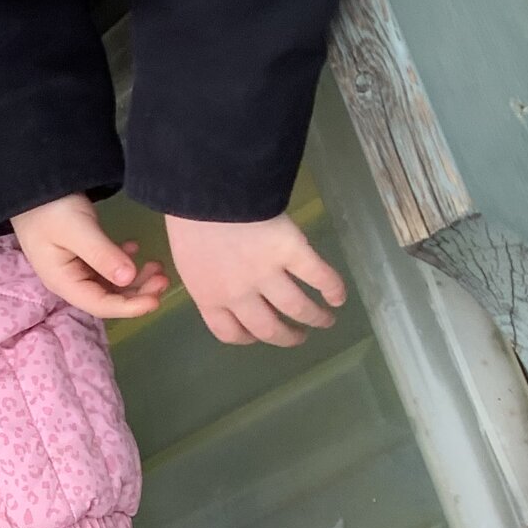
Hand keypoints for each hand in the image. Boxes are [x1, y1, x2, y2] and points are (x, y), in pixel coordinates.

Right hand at [10, 194, 168, 320]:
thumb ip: (103, 254)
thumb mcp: (78, 229)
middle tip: (163, 278)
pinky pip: (106, 268)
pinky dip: (124, 262)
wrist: (32, 184)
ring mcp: (74, 268)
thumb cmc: (49, 208)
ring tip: (156, 265)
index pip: (100, 304)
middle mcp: (69, 280)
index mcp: (63, 281)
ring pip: (109, 284)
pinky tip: (135, 248)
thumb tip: (129, 278)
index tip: (157, 300)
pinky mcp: (80, 254)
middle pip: (107, 298)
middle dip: (137, 293)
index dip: (129, 307)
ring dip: (135, 279)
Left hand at [164, 211, 345, 346]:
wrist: (206, 189)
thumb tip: (221, 279)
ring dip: (315, 318)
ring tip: (326, 320)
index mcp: (208, 296)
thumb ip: (207, 276)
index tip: (258, 336)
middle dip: (287, 338)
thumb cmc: (188, 218)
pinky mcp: (292, 251)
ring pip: (297, 308)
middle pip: (268, 329)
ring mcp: (267, 275)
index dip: (248, 338)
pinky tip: (340, 296)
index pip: (230, 333)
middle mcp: (239, 295)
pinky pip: (318, 276)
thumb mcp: (187, 257)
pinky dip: (333, 288)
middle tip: (299, 338)